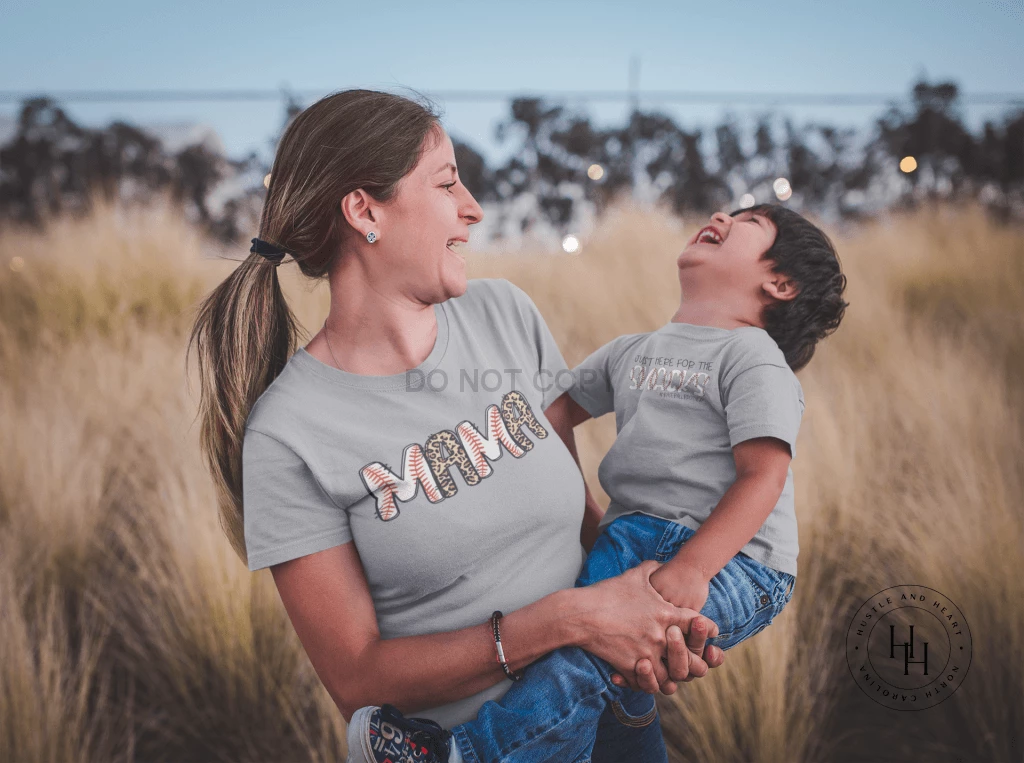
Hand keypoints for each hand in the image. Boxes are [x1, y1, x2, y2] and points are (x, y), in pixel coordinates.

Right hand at [574, 560, 719, 693]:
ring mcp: (646, 654)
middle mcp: (661, 636)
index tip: (706, 630)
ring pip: (670, 676)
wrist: (580, 614)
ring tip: (667, 673)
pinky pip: (646, 683)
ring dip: (669, 675)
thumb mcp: (633, 576)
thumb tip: (661, 563)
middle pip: (690, 658)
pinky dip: (647, 682)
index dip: (706, 628)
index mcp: (665, 614)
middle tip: (693, 660)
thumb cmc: (606, 593)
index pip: (699, 624)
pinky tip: (646, 677)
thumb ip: (652, 569)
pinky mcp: (631, 667)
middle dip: (693, 660)